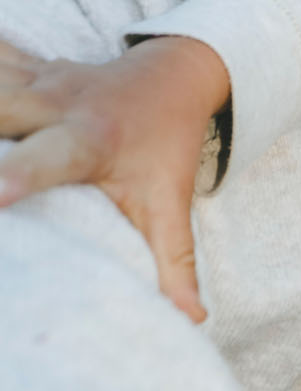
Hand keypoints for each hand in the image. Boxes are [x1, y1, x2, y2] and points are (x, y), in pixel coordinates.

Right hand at [0, 36, 229, 321]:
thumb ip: (176, 263)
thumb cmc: (166, 148)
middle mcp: (57, 101)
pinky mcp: (22, 69)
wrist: (175, 76)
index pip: (49, 158)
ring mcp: (35, 80)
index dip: (15, 173)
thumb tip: (193, 321)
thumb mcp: (171, 205)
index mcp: (91, 139)